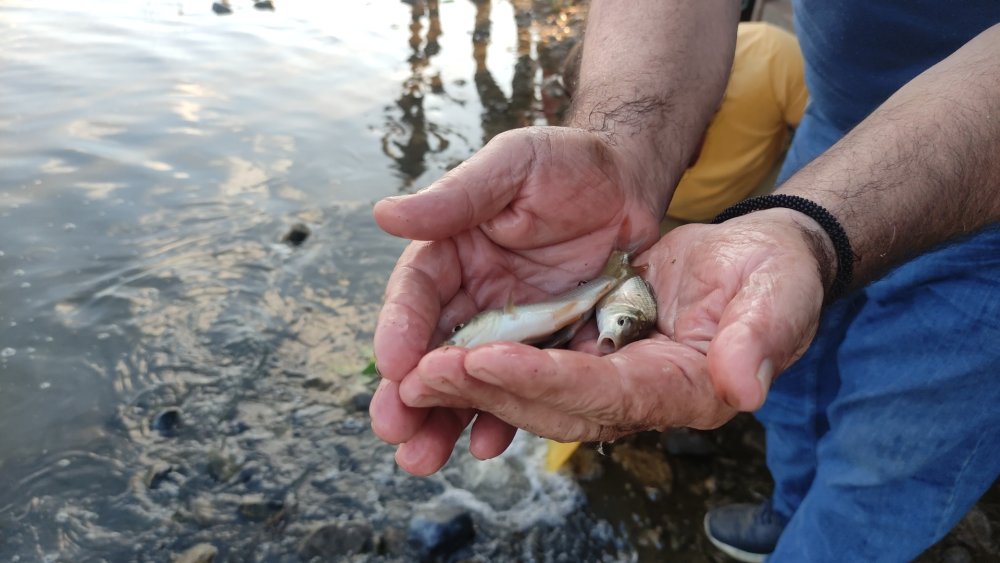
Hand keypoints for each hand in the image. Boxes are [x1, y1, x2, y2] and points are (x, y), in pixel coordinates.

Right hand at [370, 126, 667, 475]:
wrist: (629, 186)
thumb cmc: (569, 164)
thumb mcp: (514, 165)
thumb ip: (458, 195)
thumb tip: (386, 214)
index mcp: (452, 247)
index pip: (417, 290)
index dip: (401, 327)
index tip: (394, 364)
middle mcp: (470, 292)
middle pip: (431, 346)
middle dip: (409, 392)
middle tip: (393, 431)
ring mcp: (505, 325)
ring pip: (467, 378)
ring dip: (443, 419)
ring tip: (422, 459)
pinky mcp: (541, 347)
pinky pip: (519, 386)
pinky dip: (501, 415)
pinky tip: (488, 444)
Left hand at [397, 208, 828, 445]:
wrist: (757, 263)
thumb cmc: (774, 273)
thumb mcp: (779, 291)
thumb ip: (763, 337)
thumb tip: (742, 387)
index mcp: (684, 387)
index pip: (604, 392)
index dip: (544, 380)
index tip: (483, 360)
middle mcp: (640, 397)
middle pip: (552, 405)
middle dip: (484, 394)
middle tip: (416, 379)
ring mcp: (612, 382)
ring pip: (530, 396)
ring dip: (470, 391)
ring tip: (409, 380)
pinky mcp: (592, 361)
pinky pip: (531, 374)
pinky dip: (485, 371)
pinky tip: (440, 363)